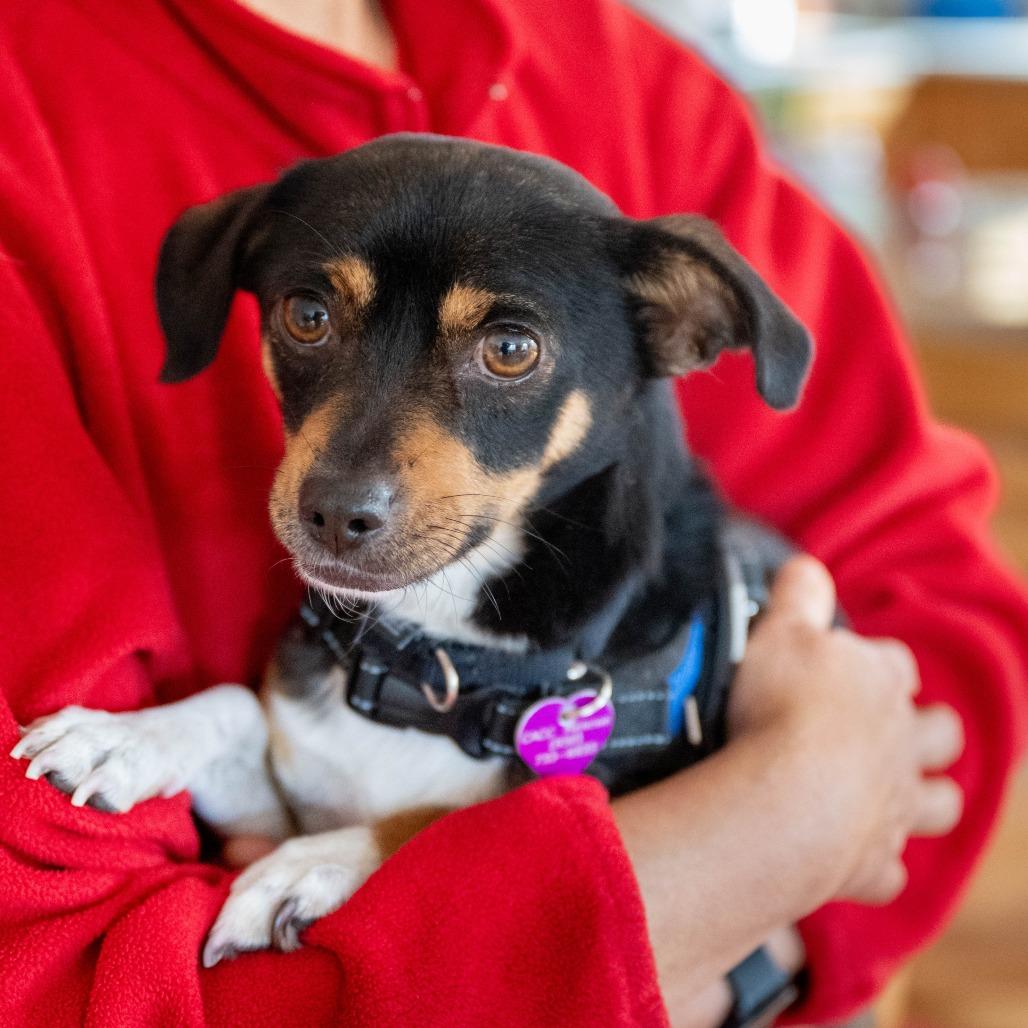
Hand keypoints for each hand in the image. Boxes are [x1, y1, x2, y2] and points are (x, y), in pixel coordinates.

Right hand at [728, 556, 964, 904]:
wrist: (786, 798)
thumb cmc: (782, 704)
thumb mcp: (780, 631)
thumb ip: (799, 595)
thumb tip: (806, 566)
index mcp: (879, 682)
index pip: (894, 663)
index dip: (876, 663)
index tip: (847, 663)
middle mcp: (900, 744)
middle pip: (940, 734)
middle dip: (930, 730)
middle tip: (900, 729)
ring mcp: (894, 806)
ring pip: (939, 804)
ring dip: (928, 798)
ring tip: (903, 796)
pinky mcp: (872, 864)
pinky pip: (888, 871)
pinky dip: (877, 863)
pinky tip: (854, 857)